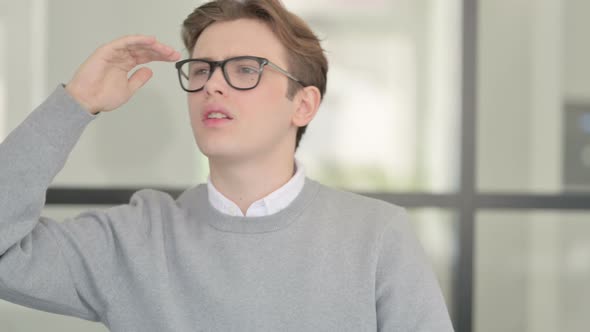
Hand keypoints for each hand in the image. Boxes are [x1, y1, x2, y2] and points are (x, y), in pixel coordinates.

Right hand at [65, 35, 180, 113]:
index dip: (161, 56)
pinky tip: (150, 41)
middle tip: (173, 53)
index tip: (174, 57)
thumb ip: (138, 79)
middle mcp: (121, 56)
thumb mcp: (128, 89)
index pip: (146, 56)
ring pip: (136, 44)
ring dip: (151, 45)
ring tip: (164, 48)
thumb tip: (150, 71)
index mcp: (126, 64)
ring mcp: (114, 52)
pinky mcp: (107, 50)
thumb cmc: (102, 96)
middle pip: (144, 49)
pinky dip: (137, 40)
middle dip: (160, 51)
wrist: (86, 101)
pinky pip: (124, 42)